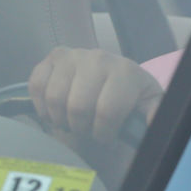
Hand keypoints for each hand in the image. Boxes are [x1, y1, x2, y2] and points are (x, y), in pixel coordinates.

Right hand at [28, 46, 162, 143]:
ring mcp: (74, 55)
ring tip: (73, 119)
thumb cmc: (130, 96)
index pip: (106, 111)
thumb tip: (151, 122)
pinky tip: (57, 109)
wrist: (115, 78)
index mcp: (125, 71)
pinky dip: (42, 104)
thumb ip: (154, 114)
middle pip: (78, 107)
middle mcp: (99, 58)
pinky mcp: (54, 57)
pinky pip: (36, 85)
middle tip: (88, 128)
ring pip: (54, 98)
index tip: (106, 135)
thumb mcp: (148, 105)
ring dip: (61, 118)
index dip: (103, 133)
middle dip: (81, 127)